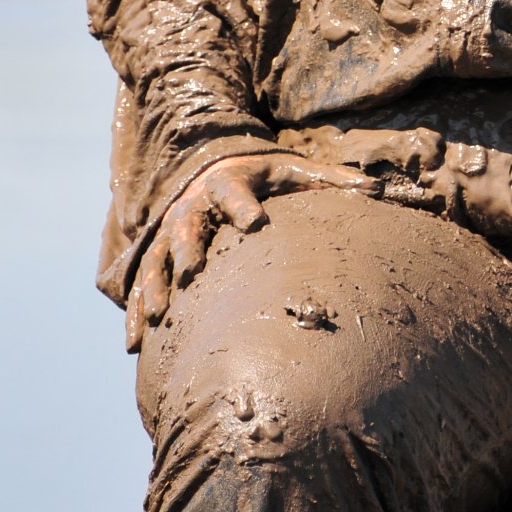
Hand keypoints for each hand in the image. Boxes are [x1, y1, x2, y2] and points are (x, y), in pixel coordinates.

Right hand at [125, 150, 323, 349]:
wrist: (210, 165)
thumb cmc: (262, 175)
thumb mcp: (294, 170)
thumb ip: (332, 179)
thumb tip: (378, 187)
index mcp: (228, 182)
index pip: (235, 191)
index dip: (244, 206)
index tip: (255, 222)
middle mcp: (192, 206)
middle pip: (187, 225)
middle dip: (188, 247)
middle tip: (191, 270)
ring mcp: (169, 232)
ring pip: (157, 259)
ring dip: (156, 285)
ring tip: (160, 313)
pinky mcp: (156, 255)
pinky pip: (141, 286)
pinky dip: (136, 314)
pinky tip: (133, 346)